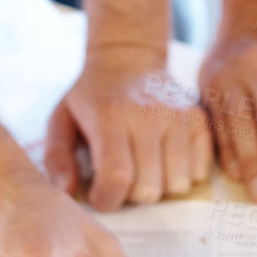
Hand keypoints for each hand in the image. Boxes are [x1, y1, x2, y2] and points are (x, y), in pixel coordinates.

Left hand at [44, 46, 212, 210]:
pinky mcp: (199, 119)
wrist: (129, 58)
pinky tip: (165, 158)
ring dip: (159, 186)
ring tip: (144, 166)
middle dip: (131, 194)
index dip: (107, 199)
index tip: (100, 194)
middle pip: (149, 188)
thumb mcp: (61, 119)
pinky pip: (200, 171)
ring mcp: (178, 117)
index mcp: (110, 116)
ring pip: (177, 184)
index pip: (117, 177)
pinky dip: (183, 174)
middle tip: (122, 176)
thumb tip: (68, 191)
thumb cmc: (91, 96)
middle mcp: (148, 115)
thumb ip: (57, 158)